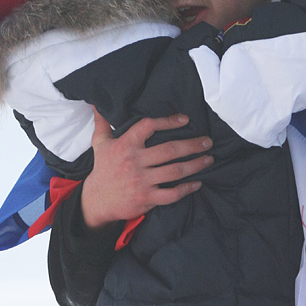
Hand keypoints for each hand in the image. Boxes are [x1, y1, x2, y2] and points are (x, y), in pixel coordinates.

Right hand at [81, 110, 213, 229]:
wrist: (96, 201)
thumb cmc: (103, 169)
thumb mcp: (100, 144)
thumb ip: (102, 123)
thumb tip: (97, 104)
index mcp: (125, 145)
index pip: (149, 126)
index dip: (168, 121)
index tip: (186, 119)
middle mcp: (135, 161)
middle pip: (170, 150)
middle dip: (192, 145)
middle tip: (207, 141)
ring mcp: (141, 181)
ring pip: (175, 171)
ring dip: (195, 165)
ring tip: (209, 158)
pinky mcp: (146, 198)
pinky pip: (172, 194)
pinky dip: (187, 188)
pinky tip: (197, 183)